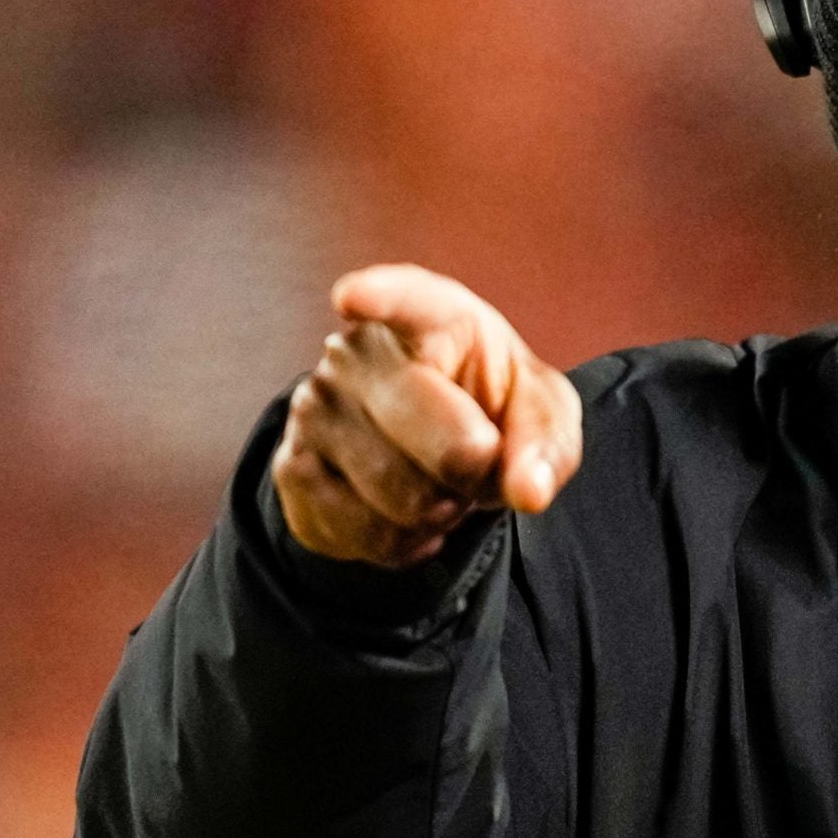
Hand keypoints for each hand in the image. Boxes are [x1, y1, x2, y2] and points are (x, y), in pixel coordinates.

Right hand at [269, 264, 583, 567]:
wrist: (432, 451)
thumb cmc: (491, 410)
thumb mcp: (539, 413)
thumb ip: (546, 444)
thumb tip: (531, 491)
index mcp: (430, 316)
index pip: (402, 299)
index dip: (379, 297)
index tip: (352, 298)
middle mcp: (357, 353)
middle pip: (425, 424)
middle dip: (473, 465)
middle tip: (478, 457)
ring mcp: (315, 410)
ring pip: (399, 493)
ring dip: (441, 509)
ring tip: (439, 480)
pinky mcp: (292, 468)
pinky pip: (366, 532)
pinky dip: (407, 540)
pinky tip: (408, 512)